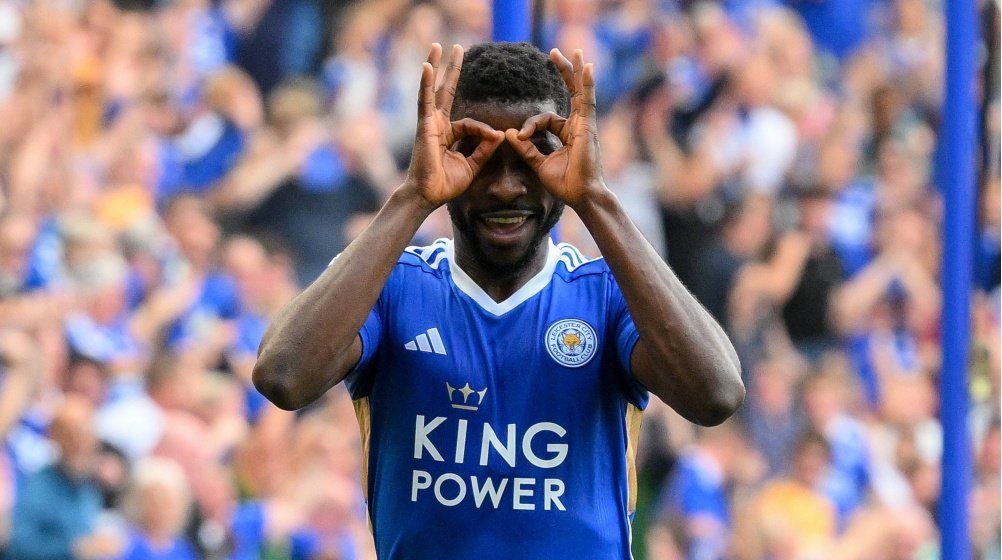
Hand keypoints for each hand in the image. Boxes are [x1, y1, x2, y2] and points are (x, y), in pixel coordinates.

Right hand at [404, 43, 504, 208]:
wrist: (429, 196)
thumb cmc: (446, 184)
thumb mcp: (471, 165)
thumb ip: (484, 149)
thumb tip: (500, 135)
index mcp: (448, 134)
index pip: (470, 123)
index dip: (484, 131)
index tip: (495, 139)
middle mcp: (437, 124)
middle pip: (445, 91)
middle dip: (451, 70)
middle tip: (456, 48)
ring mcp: (429, 123)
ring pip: (433, 90)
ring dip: (436, 67)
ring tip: (438, 46)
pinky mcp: (423, 126)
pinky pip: (425, 101)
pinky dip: (425, 83)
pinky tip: (427, 66)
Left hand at [505, 48, 605, 207]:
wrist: (581, 196)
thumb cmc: (565, 184)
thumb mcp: (539, 163)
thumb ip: (526, 148)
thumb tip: (508, 134)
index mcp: (567, 133)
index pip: (546, 119)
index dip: (530, 125)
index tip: (519, 136)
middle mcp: (578, 126)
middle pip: (571, 93)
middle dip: (564, 73)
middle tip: (554, 52)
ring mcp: (585, 125)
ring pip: (581, 92)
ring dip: (577, 71)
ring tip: (577, 52)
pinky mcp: (588, 127)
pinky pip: (587, 101)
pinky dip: (588, 84)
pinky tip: (587, 68)